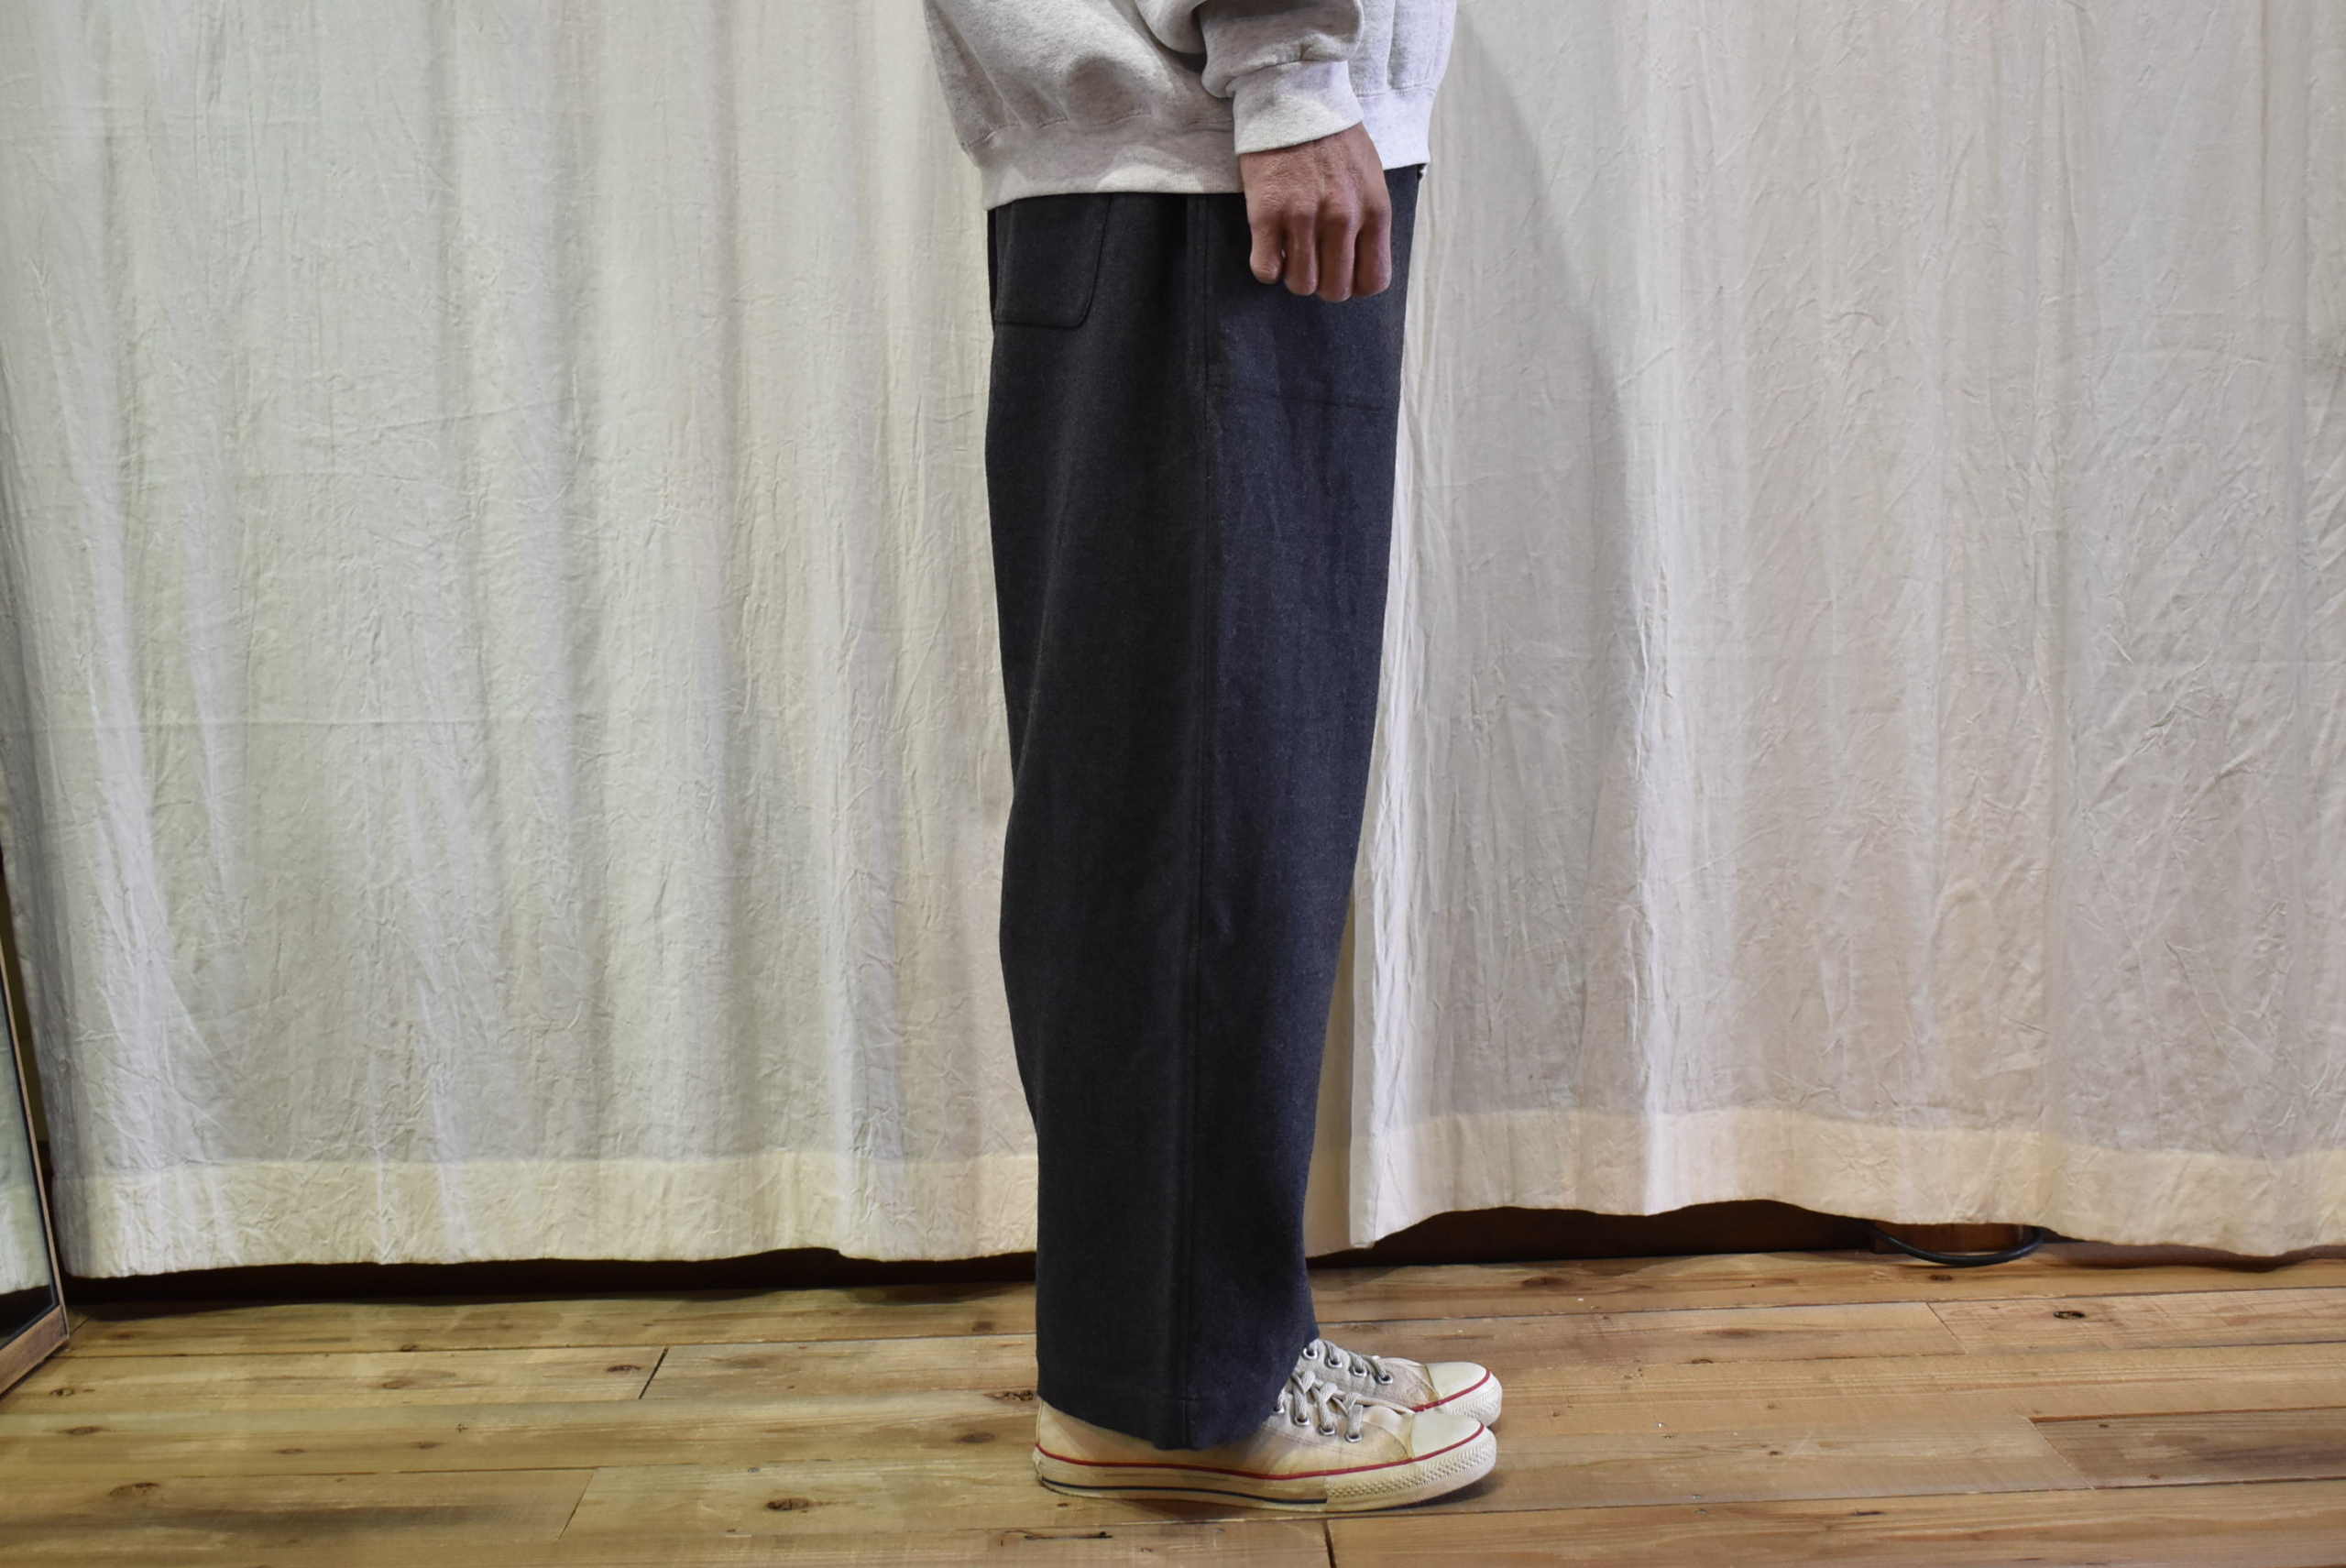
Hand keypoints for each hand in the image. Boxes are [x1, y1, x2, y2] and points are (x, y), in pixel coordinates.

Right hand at [1236, 122, 1391, 302]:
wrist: (1294, 99)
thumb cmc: (1334, 137)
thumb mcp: (1370, 176)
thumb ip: (1369, 219)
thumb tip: (1359, 261)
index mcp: (1374, 211)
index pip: (1374, 280)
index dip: (1356, 285)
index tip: (1342, 273)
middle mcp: (1342, 219)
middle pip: (1335, 289)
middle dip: (1323, 283)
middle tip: (1313, 263)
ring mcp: (1303, 217)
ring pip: (1301, 284)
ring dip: (1294, 275)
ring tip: (1290, 251)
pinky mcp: (1267, 214)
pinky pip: (1266, 270)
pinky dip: (1266, 267)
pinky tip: (1269, 248)